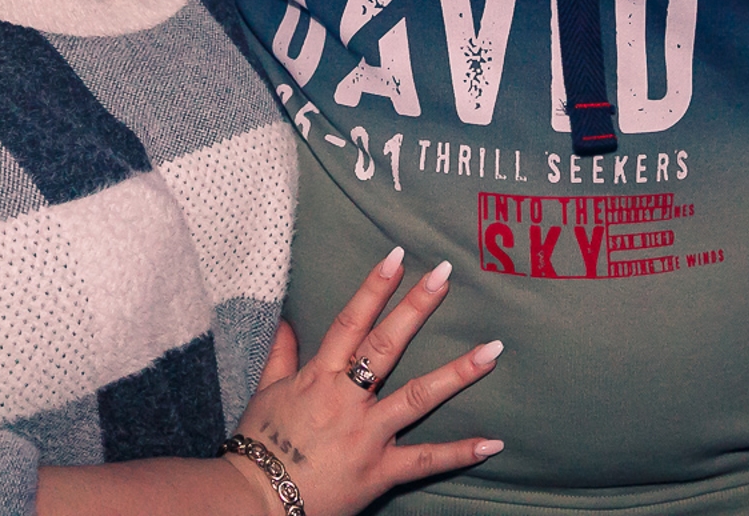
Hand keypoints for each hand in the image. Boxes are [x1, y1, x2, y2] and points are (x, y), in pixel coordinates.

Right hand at [225, 249, 502, 515]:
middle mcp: (347, 399)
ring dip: (458, 373)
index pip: (351, 321)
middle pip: (386, 345)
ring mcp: (368, 434)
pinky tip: (493, 441)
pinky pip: (426, 460)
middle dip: (417, 307)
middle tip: (446, 274)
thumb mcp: (264, 393)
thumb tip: (285, 319)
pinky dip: (460, 452)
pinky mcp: (380, 471)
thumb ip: (280, 355)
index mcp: (318, 377)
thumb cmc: (257, 446)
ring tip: (492, 351)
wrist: (256, 500)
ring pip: (418, 396)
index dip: (374, 287)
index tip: (398, 256)